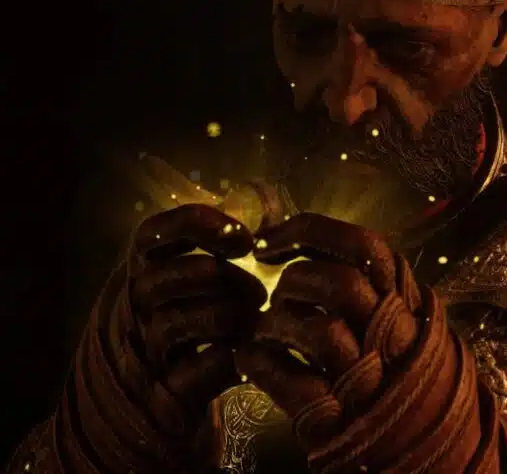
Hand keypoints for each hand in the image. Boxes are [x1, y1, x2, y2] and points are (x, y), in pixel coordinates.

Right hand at [70, 204, 266, 471]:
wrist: (158, 388)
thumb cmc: (190, 314)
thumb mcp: (191, 274)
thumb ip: (219, 244)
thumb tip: (269, 215)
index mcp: (145, 265)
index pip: (155, 232)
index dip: (200, 225)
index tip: (245, 239)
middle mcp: (137, 301)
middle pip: (171, 276)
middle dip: (224, 278)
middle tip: (259, 291)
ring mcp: (147, 346)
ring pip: (179, 321)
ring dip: (229, 316)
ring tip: (256, 319)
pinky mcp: (167, 390)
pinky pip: (198, 368)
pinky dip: (230, 358)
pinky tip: (249, 352)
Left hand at [236, 213, 482, 473]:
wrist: (429, 440)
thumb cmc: (398, 363)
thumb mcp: (398, 310)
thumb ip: (366, 277)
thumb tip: (300, 240)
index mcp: (405, 299)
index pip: (363, 246)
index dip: (306, 233)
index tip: (267, 242)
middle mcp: (393, 334)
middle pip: (339, 284)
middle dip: (295, 281)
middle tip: (281, 294)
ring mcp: (369, 377)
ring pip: (319, 332)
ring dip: (276, 325)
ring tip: (265, 329)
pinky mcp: (339, 418)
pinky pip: (292, 382)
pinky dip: (261, 363)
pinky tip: (250, 358)